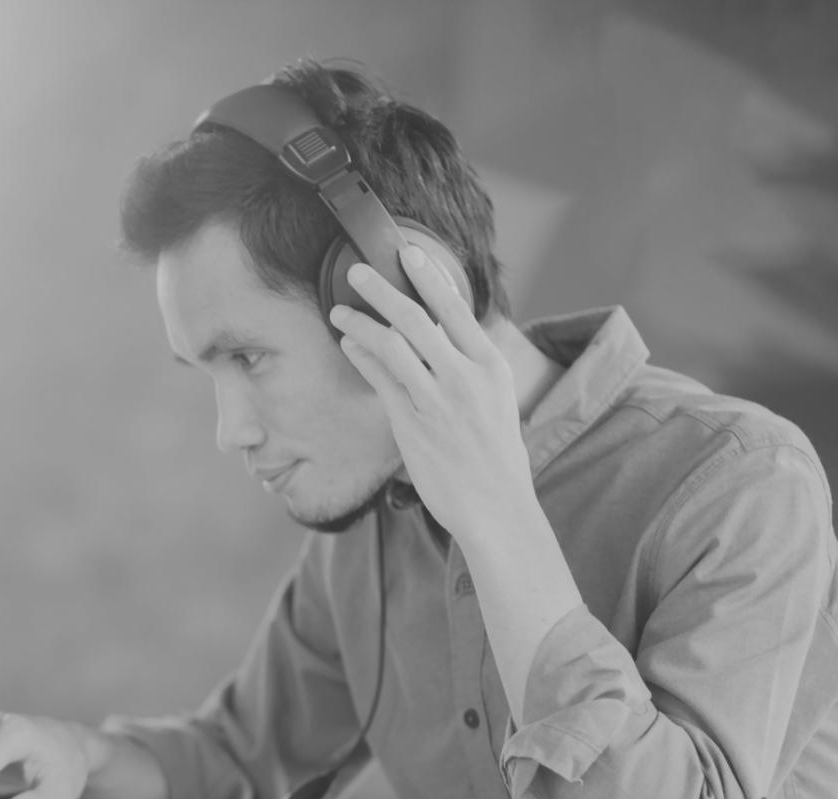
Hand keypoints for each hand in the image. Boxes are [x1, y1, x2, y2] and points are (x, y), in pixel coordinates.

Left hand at [329, 245, 533, 538]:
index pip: (456, 308)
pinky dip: (361, 355)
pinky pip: (380, 379)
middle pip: (416, 318)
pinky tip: (349, 343)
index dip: (428, 277)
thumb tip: (444, 331)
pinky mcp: (412, 424)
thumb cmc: (495, 454)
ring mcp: (438, 401)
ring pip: (391, 345)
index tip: (407, 254)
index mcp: (492, 366)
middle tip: (357, 271)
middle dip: (381, 288)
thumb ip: (471, 364)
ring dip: (360, 322)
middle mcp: (466, 377)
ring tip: (339, 310)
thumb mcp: (498, 399)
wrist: (495, 506)